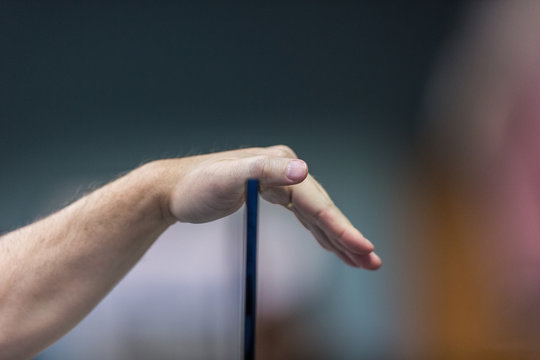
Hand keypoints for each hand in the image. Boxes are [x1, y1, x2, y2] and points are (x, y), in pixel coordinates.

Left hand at [159, 145, 380, 269]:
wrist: (172, 189)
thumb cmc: (195, 186)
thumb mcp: (226, 178)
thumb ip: (263, 171)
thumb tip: (303, 170)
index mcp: (280, 164)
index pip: (316, 201)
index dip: (341, 227)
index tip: (363, 249)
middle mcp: (284, 170)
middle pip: (323, 209)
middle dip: (347, 237)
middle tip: (373, 263)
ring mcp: (279, 182)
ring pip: (316, 215)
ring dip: (338, 238)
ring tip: (361, 260)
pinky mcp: (271, 194)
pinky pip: (302, 217)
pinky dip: (318, 233)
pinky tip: (330, 245)